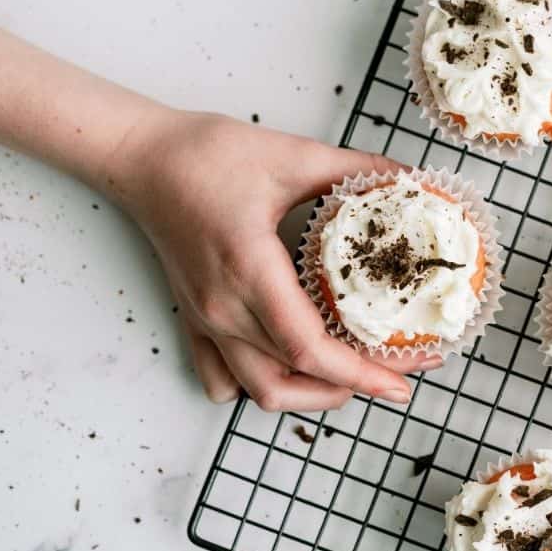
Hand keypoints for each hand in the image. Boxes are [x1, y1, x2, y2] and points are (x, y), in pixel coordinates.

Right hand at [107, 109, 438, 409]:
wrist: (140, 157)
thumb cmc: (203, 155)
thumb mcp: (292, 154)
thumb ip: (356, 169)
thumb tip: (410, 179)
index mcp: (250, 271)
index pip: (308, 348)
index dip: (360, 374)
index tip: (401, 384)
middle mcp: (225, 308)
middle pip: (294, 379)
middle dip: (355, 385)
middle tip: (399, 374)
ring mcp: (206, 320)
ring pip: (260, 390)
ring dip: (310, 395)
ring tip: (353, 380)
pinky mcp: (195, 321)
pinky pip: (224, 380)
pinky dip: (263, 386)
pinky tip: (294, 371)